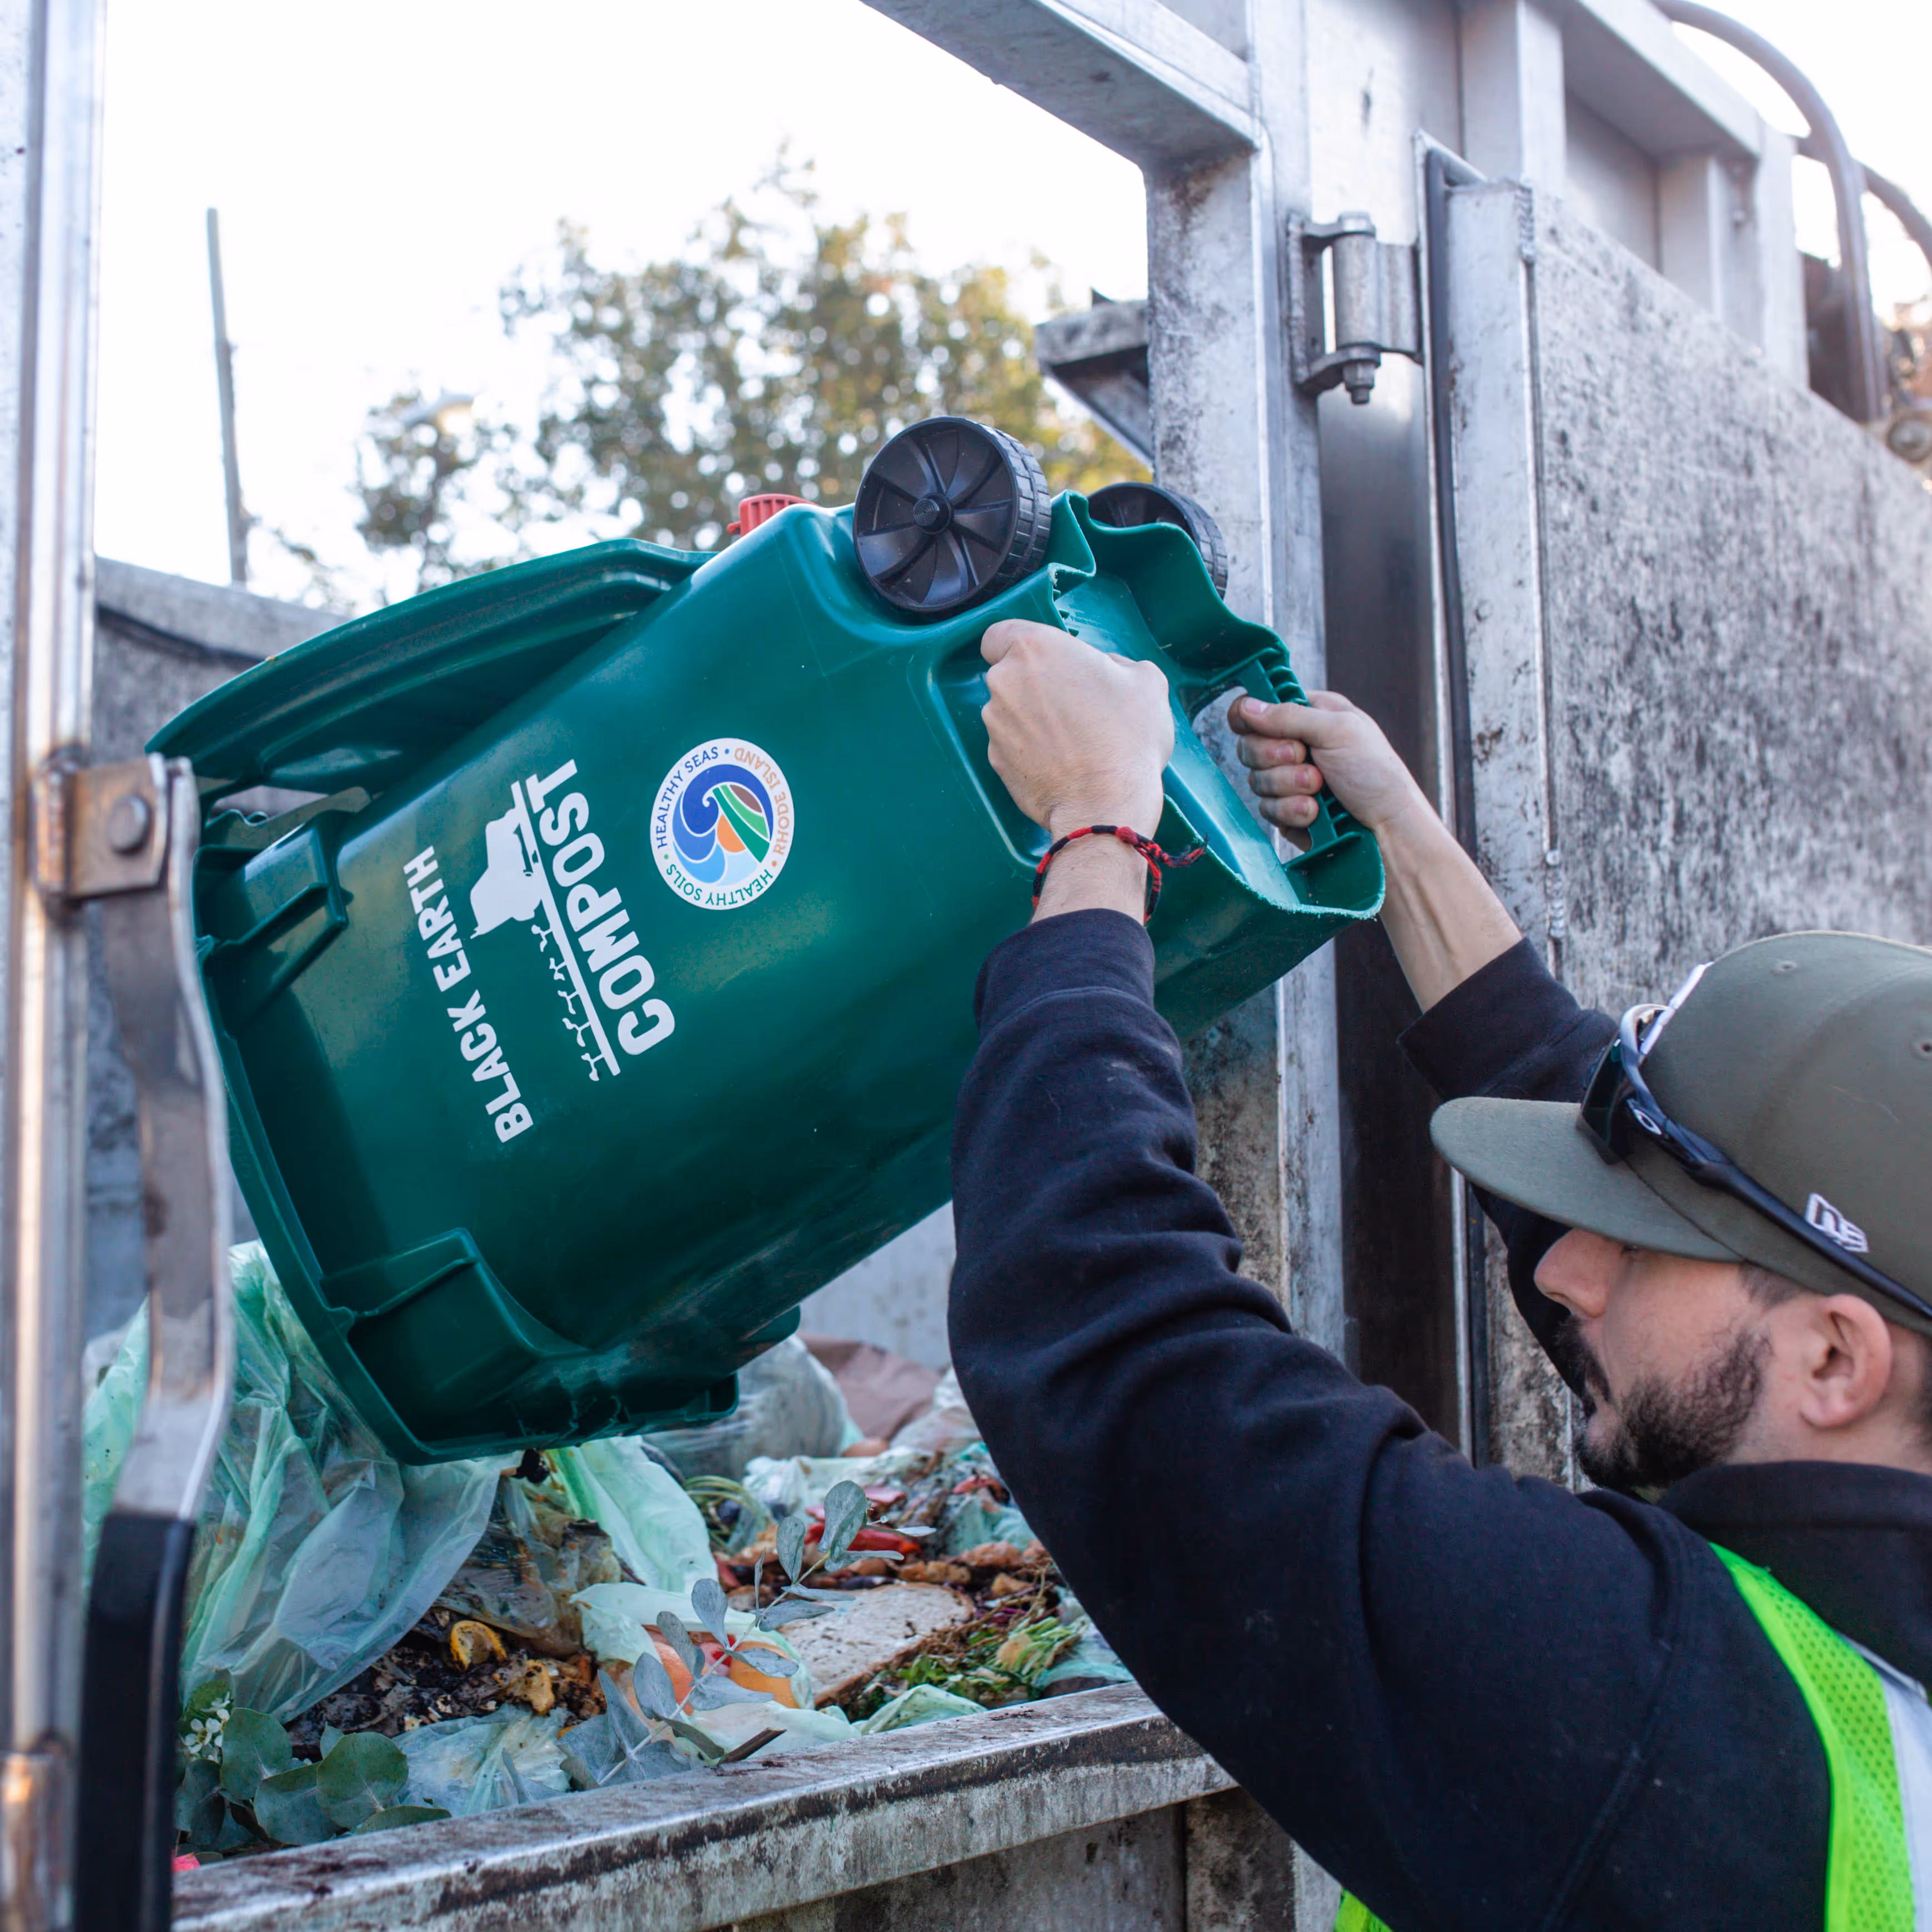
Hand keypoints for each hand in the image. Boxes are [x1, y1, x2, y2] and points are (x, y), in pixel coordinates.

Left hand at [981, 620, 1172, 838]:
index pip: (1000, 633)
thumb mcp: (1146, 681)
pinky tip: (1061, 761)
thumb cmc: (1127, 739)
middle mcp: (1005, 681)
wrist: (1106, 804)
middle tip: (1074, 704)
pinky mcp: (994, 759)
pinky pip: (1010, 745)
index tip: (1040, 661)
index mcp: (1036, 648)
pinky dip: (1028, 750)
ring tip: (1073, 738)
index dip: (1016, 645)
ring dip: (1032, 718)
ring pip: (1009, 711)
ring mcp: (995, 723)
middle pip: (1009, 674)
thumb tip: (1106, 668)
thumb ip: (1117, 662)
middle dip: (1034, 685)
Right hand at [1227, 688, 1431, 839]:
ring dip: (1288, 785)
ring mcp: (1289, 779)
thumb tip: (1247, 706)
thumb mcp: (1338, 730)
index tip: (1250, 725)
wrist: (1387, 827)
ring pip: (1256, 780)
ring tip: (1320, 788)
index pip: (1259, 707)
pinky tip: (1315, 811)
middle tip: (1305, 758)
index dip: (1248, 715)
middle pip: (1249, 745)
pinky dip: (1292, 810)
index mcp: (1309, 714)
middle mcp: (1296, 744)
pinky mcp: (1286, 810)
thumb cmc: (1376, 773)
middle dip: (1275, 756)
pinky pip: (1267, 808)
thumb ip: (1289, 716)